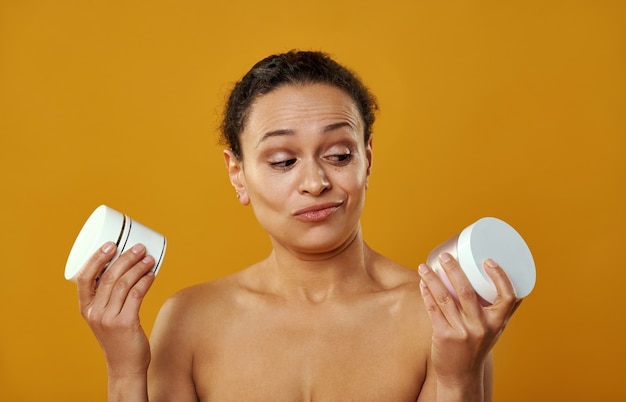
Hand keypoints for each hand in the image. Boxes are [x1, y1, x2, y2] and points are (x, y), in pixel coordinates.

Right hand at [76, 242, 155, 377]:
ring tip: (149, 258)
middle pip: (109, 276)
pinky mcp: (125, 323)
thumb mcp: (105, 318)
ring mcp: (109, 318)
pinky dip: (145, 280)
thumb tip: (126, 268)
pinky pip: (136, 294)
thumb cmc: (118, 339)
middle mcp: (94, 312)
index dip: (96, 258)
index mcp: (86, 309)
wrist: (125, 366)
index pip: (84, 278)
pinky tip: (151, 274)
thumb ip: (109, 298)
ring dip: (138, 267)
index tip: (110, 244)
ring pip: (124, 283)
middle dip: (125, 257)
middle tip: (138, 247)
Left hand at [418, 253, 520, 387]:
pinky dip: (426, 293)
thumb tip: (504, 279)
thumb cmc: (477, 347)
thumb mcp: (494, 330)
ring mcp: (462, 332)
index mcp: (497, 323)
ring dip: (432, 279)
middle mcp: (481, 327)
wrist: (462, 377)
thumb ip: (499, 309)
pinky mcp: (444, 337)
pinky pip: (433, 309)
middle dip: (453, 269)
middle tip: (445, 256)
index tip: (488, 260)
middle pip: (467, 291)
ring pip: (445, 298)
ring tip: (424, 266)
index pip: (508, 297)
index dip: (500, 276)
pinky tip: (422, 284)